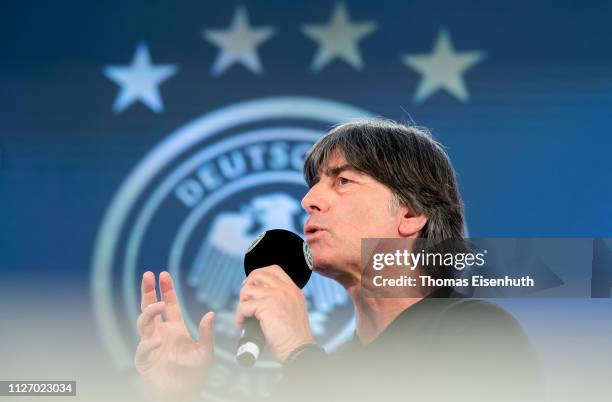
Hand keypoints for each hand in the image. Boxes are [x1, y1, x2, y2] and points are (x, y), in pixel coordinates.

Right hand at [135, 271, 214, 401]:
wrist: (183, 394)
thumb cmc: (194, 374)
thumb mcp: (205, 352)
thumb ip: (207, 333)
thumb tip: (210, 313)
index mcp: (175, 329)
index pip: (169, 305)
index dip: (166, 290)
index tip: (164, 274)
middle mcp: (161, 333)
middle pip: (151, 307)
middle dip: (148, 291)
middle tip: (148, 275)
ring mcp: (151, 346)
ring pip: (143, 323)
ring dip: (149, 312)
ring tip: (159, 305)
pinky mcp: (144, 361)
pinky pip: (142, 349)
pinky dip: (148, 344)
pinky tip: (157, 342)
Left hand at [236, 265, 314, 362]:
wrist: (297, 348)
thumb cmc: (294, 336)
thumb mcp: (293, 310)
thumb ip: (281, 299)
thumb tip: (259, 296)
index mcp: (293, 289)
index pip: (273, 269)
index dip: (258, 274)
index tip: (251, 285)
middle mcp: (285, 289)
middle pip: (258, 275)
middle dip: (246, 286)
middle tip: (244, 300)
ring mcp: (275, 296)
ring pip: (248, 290)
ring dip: (241, 303)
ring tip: (244, 316)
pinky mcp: (265, 306)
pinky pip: (243, 306)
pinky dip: (239, 317)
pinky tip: (242, 324)